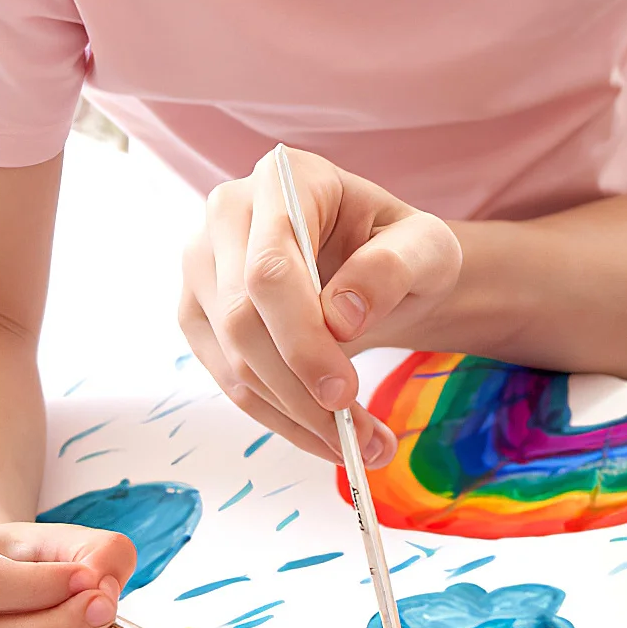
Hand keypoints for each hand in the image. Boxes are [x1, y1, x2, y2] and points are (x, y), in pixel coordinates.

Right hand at [179, 147, 462, 464]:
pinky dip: (280, 419)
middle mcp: (227, 213)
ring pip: (231, 358)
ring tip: (360, 447)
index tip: (343, 392)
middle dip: (299, 389)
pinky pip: (229, 379)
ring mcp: (202, 265)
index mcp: (284, 180)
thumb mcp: (428, 248)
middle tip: (360, 436)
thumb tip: (340, 317)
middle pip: (241, 318)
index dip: (301, 337)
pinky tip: (326, 438)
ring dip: (294, 416)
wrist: (378, 269)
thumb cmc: (402, 249)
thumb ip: (392, 268)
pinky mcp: (198, 313)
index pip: (271, 267)